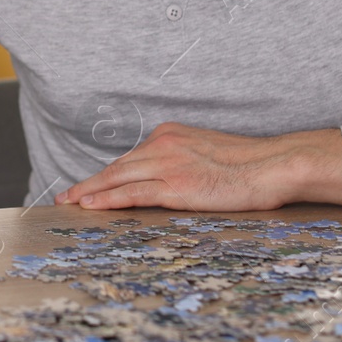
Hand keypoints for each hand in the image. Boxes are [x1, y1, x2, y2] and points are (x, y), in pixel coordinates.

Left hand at [54, 122, 341, 211]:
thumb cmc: (250, 165)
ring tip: (69, 204)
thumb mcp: (207, 155)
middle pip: (117, 167)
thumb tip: (169, 181)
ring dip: (90, 192)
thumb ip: (183, 162)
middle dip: (89, 183)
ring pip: (117, 179)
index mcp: (170, 135)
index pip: (130, 159)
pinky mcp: (177, 185)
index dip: (106, 175)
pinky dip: (108, 199)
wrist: (275, 164)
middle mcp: (163, 144)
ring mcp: (168, 164)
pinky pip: (133, 193)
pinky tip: (90, 206)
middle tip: (65, 197)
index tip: (88, 185)